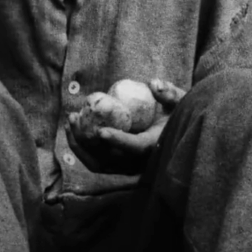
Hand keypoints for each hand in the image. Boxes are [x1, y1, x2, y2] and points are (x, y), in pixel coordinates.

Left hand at [67, 79, 185, 174]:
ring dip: (80, 144)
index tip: (101, 131)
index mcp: (156, 146)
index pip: (137, 148)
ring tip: (71, 119)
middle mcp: (141, 162)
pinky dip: (80, 149)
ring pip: (99, 164)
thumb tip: (153, 84)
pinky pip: (96, 162)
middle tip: (75, 116)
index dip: (119, 142)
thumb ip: (168, 93)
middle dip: (88, 140)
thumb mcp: (180, 102)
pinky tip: (71, 128)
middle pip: (111, 159)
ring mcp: (128, 167)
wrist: (174, 132)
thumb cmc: (175, 113)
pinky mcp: (118, 166)